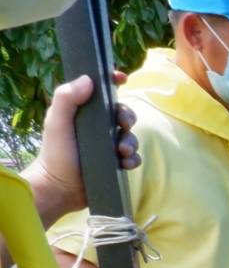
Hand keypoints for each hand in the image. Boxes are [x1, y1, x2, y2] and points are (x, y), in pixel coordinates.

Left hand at [24, 72, 139, 223]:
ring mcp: (108, 145)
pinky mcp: (116, 164)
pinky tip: (125, 164)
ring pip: (131, 136)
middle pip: (122, 113)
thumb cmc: (56, 153)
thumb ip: (67, 98)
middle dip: (128, 117)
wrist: (61, 188)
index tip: (122, 78)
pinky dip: (133, 159)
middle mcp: (98, 126)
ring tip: (122, 152)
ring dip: (131, 142)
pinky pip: (134, 157)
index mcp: (84, 112)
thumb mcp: (57, 122)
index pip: (101, 91)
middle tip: (124, 125)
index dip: (112, 81)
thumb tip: (89, 80)